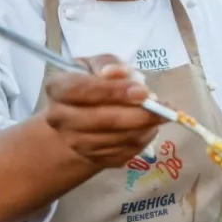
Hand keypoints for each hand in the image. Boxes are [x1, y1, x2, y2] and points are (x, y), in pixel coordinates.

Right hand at [44, 54, 162, 167]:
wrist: (81, 118)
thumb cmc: (92, 84)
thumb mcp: (96, 65)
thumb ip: (108, 63)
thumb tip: (119, 72)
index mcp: (58, 89)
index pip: (82, 91)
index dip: (113, 91)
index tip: (142, 91)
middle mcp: (60, 119)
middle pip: (102, 120)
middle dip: (138, 114)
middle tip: (163, 107)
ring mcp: (76, 142)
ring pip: (118, 139)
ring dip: (145, 127)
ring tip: (161, 113)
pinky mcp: (93, 158)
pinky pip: (125, 152)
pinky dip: (143, 138)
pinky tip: (150, 126)